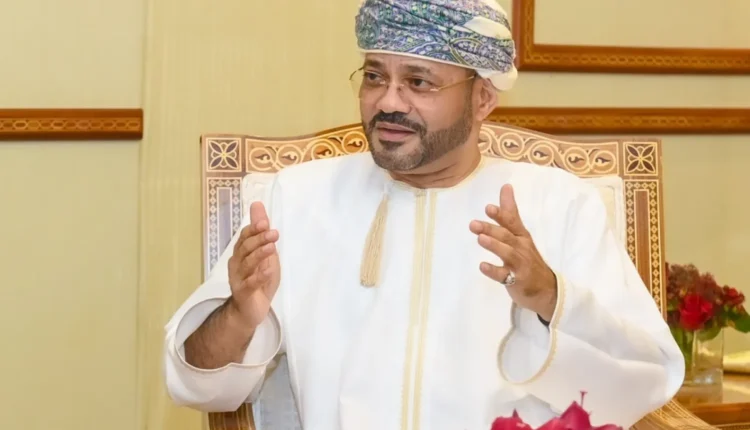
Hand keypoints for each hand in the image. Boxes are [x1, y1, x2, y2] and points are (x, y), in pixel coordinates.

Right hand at [227, 202, 280, 327]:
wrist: (250, 310)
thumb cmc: (259, 280)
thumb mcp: (265, 253)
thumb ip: (261, 231)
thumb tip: (258, 205)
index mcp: (241, 253)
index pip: (244, 237)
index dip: (253, 229)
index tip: (265, 222)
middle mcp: (237, 264)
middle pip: (245, 248)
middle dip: (259, 239)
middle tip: (273, 233)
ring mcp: (239, 278)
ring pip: (247, 264)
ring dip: (259, 254)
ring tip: (272, 247)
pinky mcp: (244, 293)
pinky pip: (251, 283)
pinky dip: (259, 276)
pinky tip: (268, 270)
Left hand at [469, 184, 556, 320]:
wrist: (547, 289)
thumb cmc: (528, 258)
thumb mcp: (521, 234)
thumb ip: (510, 212)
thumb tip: (506, 186)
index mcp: (521, 236)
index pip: (512, 222)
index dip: (501, 215)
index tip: (488, 207)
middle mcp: (521, 248)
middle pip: (507, 236)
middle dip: (491, 229)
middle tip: (473, 224)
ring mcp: (520, 265)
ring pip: (507, 253)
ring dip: (494, 246)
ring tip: (480, 239)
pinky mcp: (517, 281)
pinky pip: (505, 276)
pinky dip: (494, 271)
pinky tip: (482, 266)